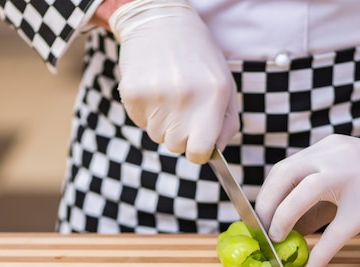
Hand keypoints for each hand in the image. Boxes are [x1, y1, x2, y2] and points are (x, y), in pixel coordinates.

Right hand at [109, 0, 239, 163]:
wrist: (161, 21)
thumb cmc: (198, 56)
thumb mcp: (225, 84)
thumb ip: (227, 123)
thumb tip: (215, 151)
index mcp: (213, 96)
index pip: (199, 152)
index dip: (198, 151)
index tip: (198, 143)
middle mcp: (185, 98)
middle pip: (176, 147)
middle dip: (180, 135)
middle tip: (183, 108)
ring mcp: (156, 96)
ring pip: (157, 136)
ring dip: (163, 122)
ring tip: (168, 93)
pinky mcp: (133, 93)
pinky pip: (140, 122)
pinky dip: (147, 111)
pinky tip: (154, 87)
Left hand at [254, 131, 359, 266]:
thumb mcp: (348, 176)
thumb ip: (319, 198)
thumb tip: (290, 227)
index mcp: (328, 149)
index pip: (284, 169)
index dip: (267, 194)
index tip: (260, 217)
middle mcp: (334, 157)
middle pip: (284, 175)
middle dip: (267, 205)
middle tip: (263, 230)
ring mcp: (351, 179)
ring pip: (303, 195)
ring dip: (283, 219)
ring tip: (279, 241)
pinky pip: (336, 233)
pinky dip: (319, 253)